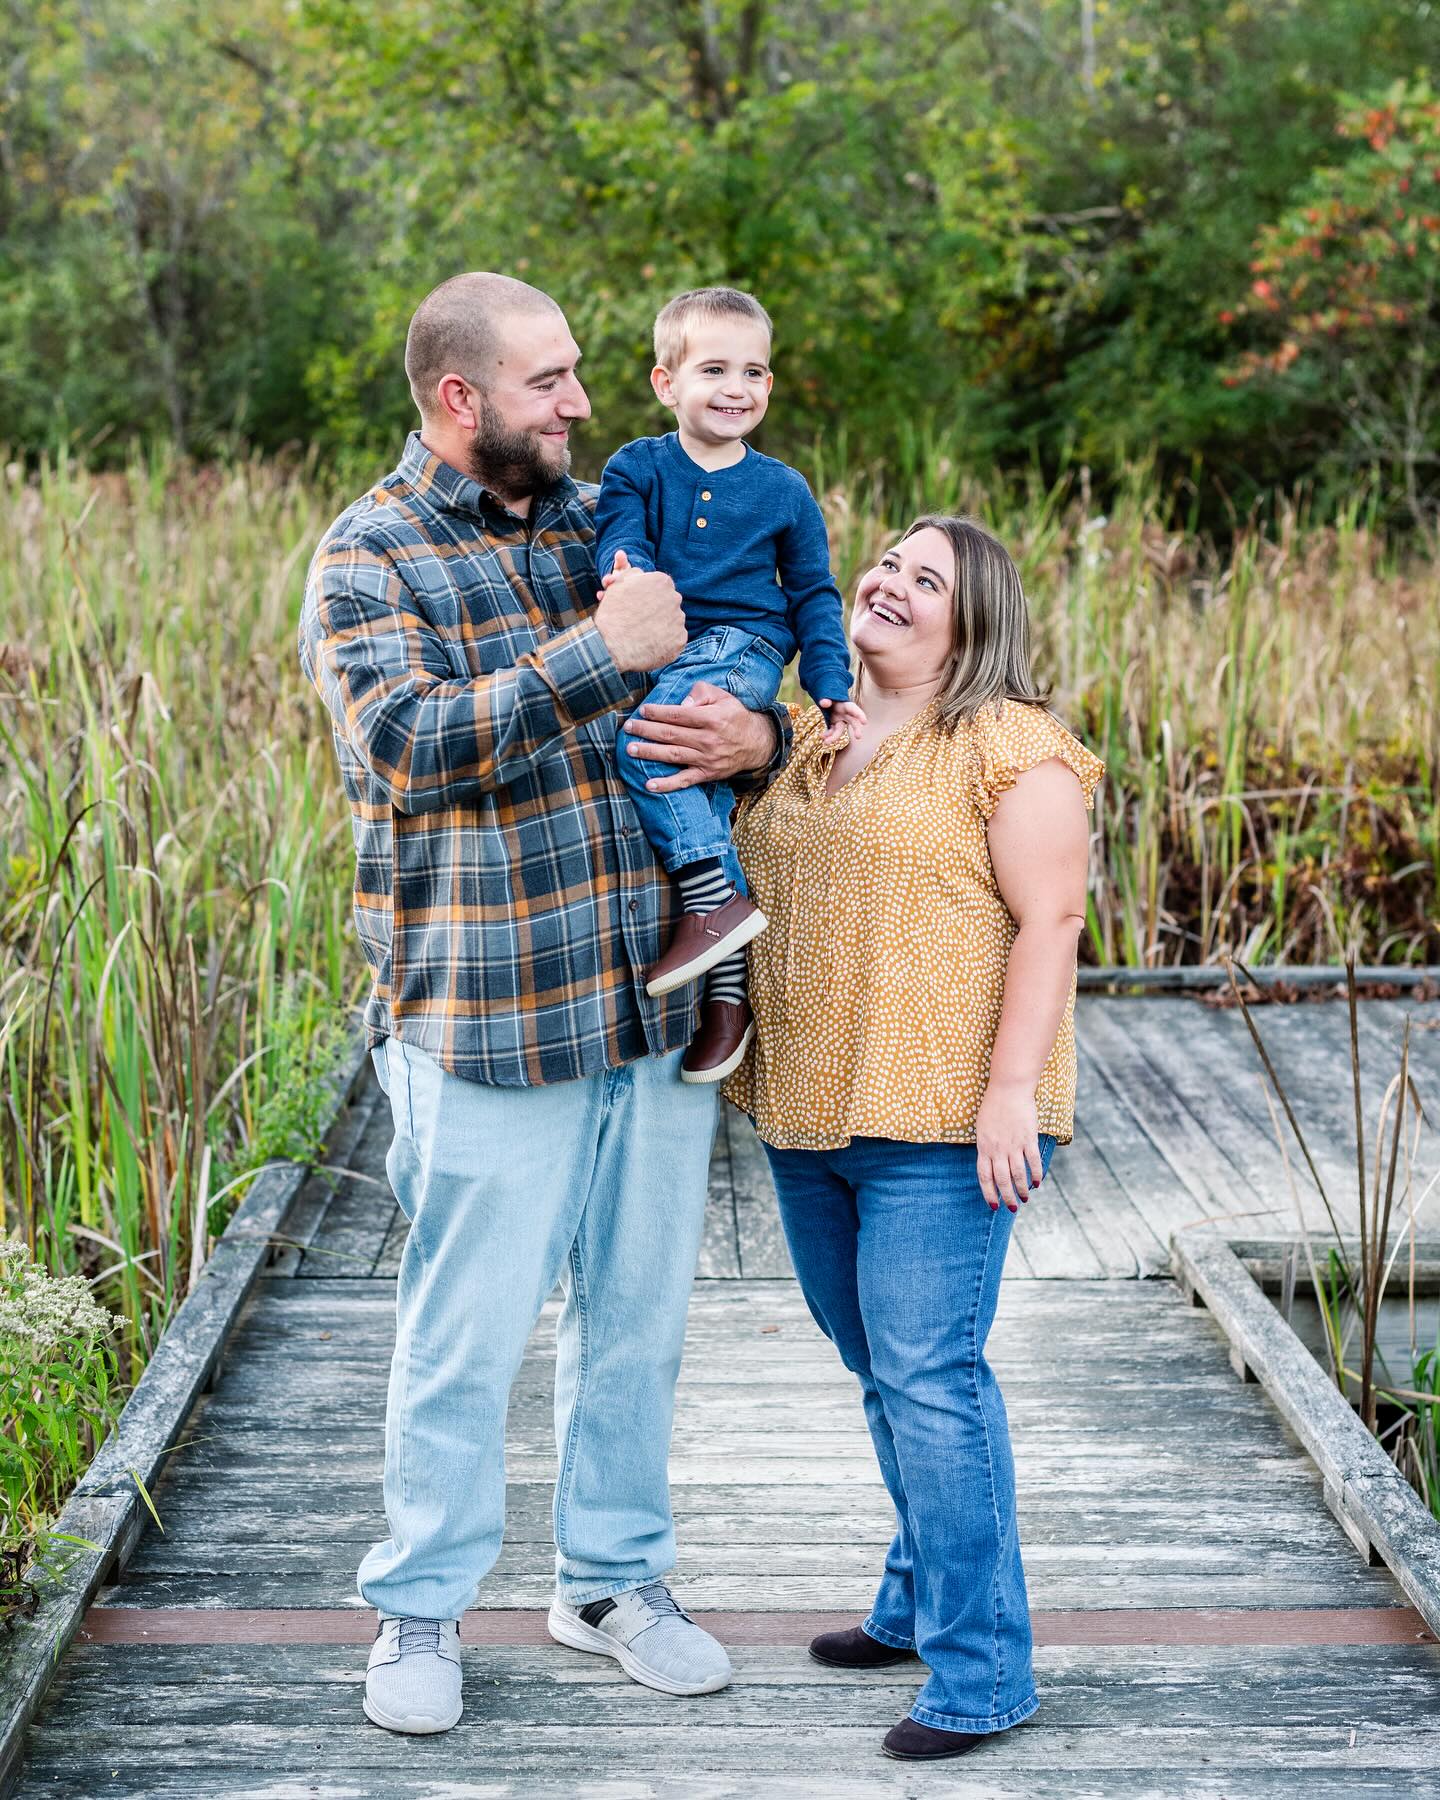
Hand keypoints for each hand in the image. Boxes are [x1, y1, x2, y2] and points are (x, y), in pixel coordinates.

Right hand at [593, 551, 686, 672]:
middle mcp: (675, 598)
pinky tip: (651, 644)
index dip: (647, 596)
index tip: (638, 605)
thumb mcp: (617, 586)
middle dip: (656, 610)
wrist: (615, 647)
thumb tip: (631, 563)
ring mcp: (679, 619)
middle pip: (667, 603)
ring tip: (644, 633)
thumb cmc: (613, 614)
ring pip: (672, 620)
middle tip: (640, 620)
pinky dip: (665, 641)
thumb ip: (630, 573)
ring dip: (661, 625)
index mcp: (662, 581)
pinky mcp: (681, 639)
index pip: (660, 586)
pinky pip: (675, 638)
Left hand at [623, 680, 777, 791]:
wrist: (756, 743)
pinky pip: (684, 781)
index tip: (642, 710)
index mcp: (711, 718)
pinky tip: (649, 785)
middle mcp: (708, 740)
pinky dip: (666, 785)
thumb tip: (681, 703)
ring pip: (673, 755)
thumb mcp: (722, 697)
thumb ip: (701, 693)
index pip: (678, 714)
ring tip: (631, 749)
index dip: (658, 712)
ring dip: (649, 753)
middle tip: (628, 727)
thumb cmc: (734, 716)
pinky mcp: (707, 774)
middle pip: (671, 735)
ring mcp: (707, 759)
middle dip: (646, 730)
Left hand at [818, 696, 866, 745]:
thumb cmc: (830, 698)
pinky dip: (827, 735)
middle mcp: (845, 715)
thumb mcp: (828, 696)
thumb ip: (826, 699)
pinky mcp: (834, 726)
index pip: (853, 709)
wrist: (828, 701)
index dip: (859, 715)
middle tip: (859, 737)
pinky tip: (822, 736)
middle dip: (856, 729)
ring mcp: (840, 721)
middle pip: (853, 722)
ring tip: (826, 742)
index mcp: (846, 705)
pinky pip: (832, 732)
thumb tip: (824, 703)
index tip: (865, 722)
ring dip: (834, 737)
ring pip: (839, 730)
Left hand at [974, 1079, 1045, 1213]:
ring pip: (1018, 1174)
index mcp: (984, 1147)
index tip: (994, 1205)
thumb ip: (986, 1146)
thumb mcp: (982, 1127)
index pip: (984, 1176)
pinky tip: (1037, 1182)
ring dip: (1022, 1189)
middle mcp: (998, 1149)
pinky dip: (1036, 1174)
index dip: (989, 1193)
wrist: (1008, 1089)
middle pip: (1002, 1180)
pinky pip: (1032, 1161)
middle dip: (1007, 1197)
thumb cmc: (993, 1106)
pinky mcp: (1028, 1138)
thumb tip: (990, 1162)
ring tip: (1025, 1198)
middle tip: (1013, 1208)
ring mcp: (1013, 1144)